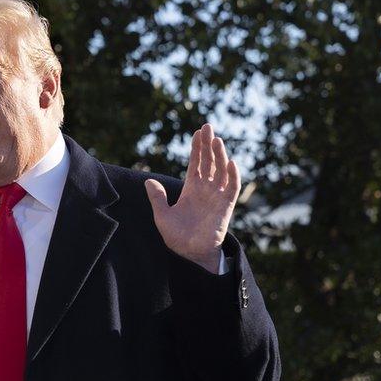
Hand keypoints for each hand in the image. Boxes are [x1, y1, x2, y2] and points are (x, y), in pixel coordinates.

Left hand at [144, 124, 239, 273]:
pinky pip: (232, 188)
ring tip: (216, 140)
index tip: (198, 132)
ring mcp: (216, 196)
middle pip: (209, 162)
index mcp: (191, 189)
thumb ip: (157, 198)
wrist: (189, 254)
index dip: (197, 148)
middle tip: (208, 126)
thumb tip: (147, 181)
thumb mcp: (162, 215)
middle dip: (209, 144)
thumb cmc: (176, 236)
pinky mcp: (225, 206)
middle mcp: (205, 190)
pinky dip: (233, 175)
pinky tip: (230, 162)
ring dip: (220, 155)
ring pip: (221, 171)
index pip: (196, 163)